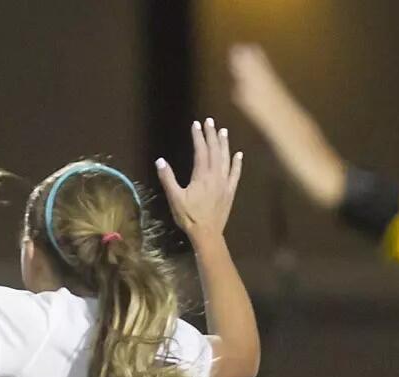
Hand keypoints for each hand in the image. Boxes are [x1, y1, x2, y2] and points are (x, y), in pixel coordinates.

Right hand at [156, 118, 242, 242]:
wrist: (207, 233)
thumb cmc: (189, 216)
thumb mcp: (174, 198)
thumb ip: (168, 179)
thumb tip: (160, 161)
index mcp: (201, 175)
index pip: (200, 151)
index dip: (198, 137)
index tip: (196, 125)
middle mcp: (215, 175)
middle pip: (215, 151)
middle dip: (212, 135)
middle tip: (210, 122)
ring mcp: (225, 182)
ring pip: (226, 159)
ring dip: (224, 144)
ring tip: (223, 132)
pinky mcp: (230, 191)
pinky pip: (235, 173)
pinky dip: (237, 163)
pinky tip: (238, 155)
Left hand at [228, 43, 344, 209]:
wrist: (326, 181)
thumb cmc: (304, 169)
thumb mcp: (281, 149)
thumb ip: (268, 134)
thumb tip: (256, 125)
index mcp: (289, 119)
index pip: (271, 93)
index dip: (260, 74)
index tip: (247, 58)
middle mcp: (289, 116)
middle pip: (269, 88)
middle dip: (254, 69)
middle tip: (239, 50)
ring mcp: (288, 124)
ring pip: (268, 97)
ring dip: (253, 79)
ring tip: (239, 61)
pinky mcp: (285, 136)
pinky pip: (266, 118)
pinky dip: (253, 104)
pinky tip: (239, 93)